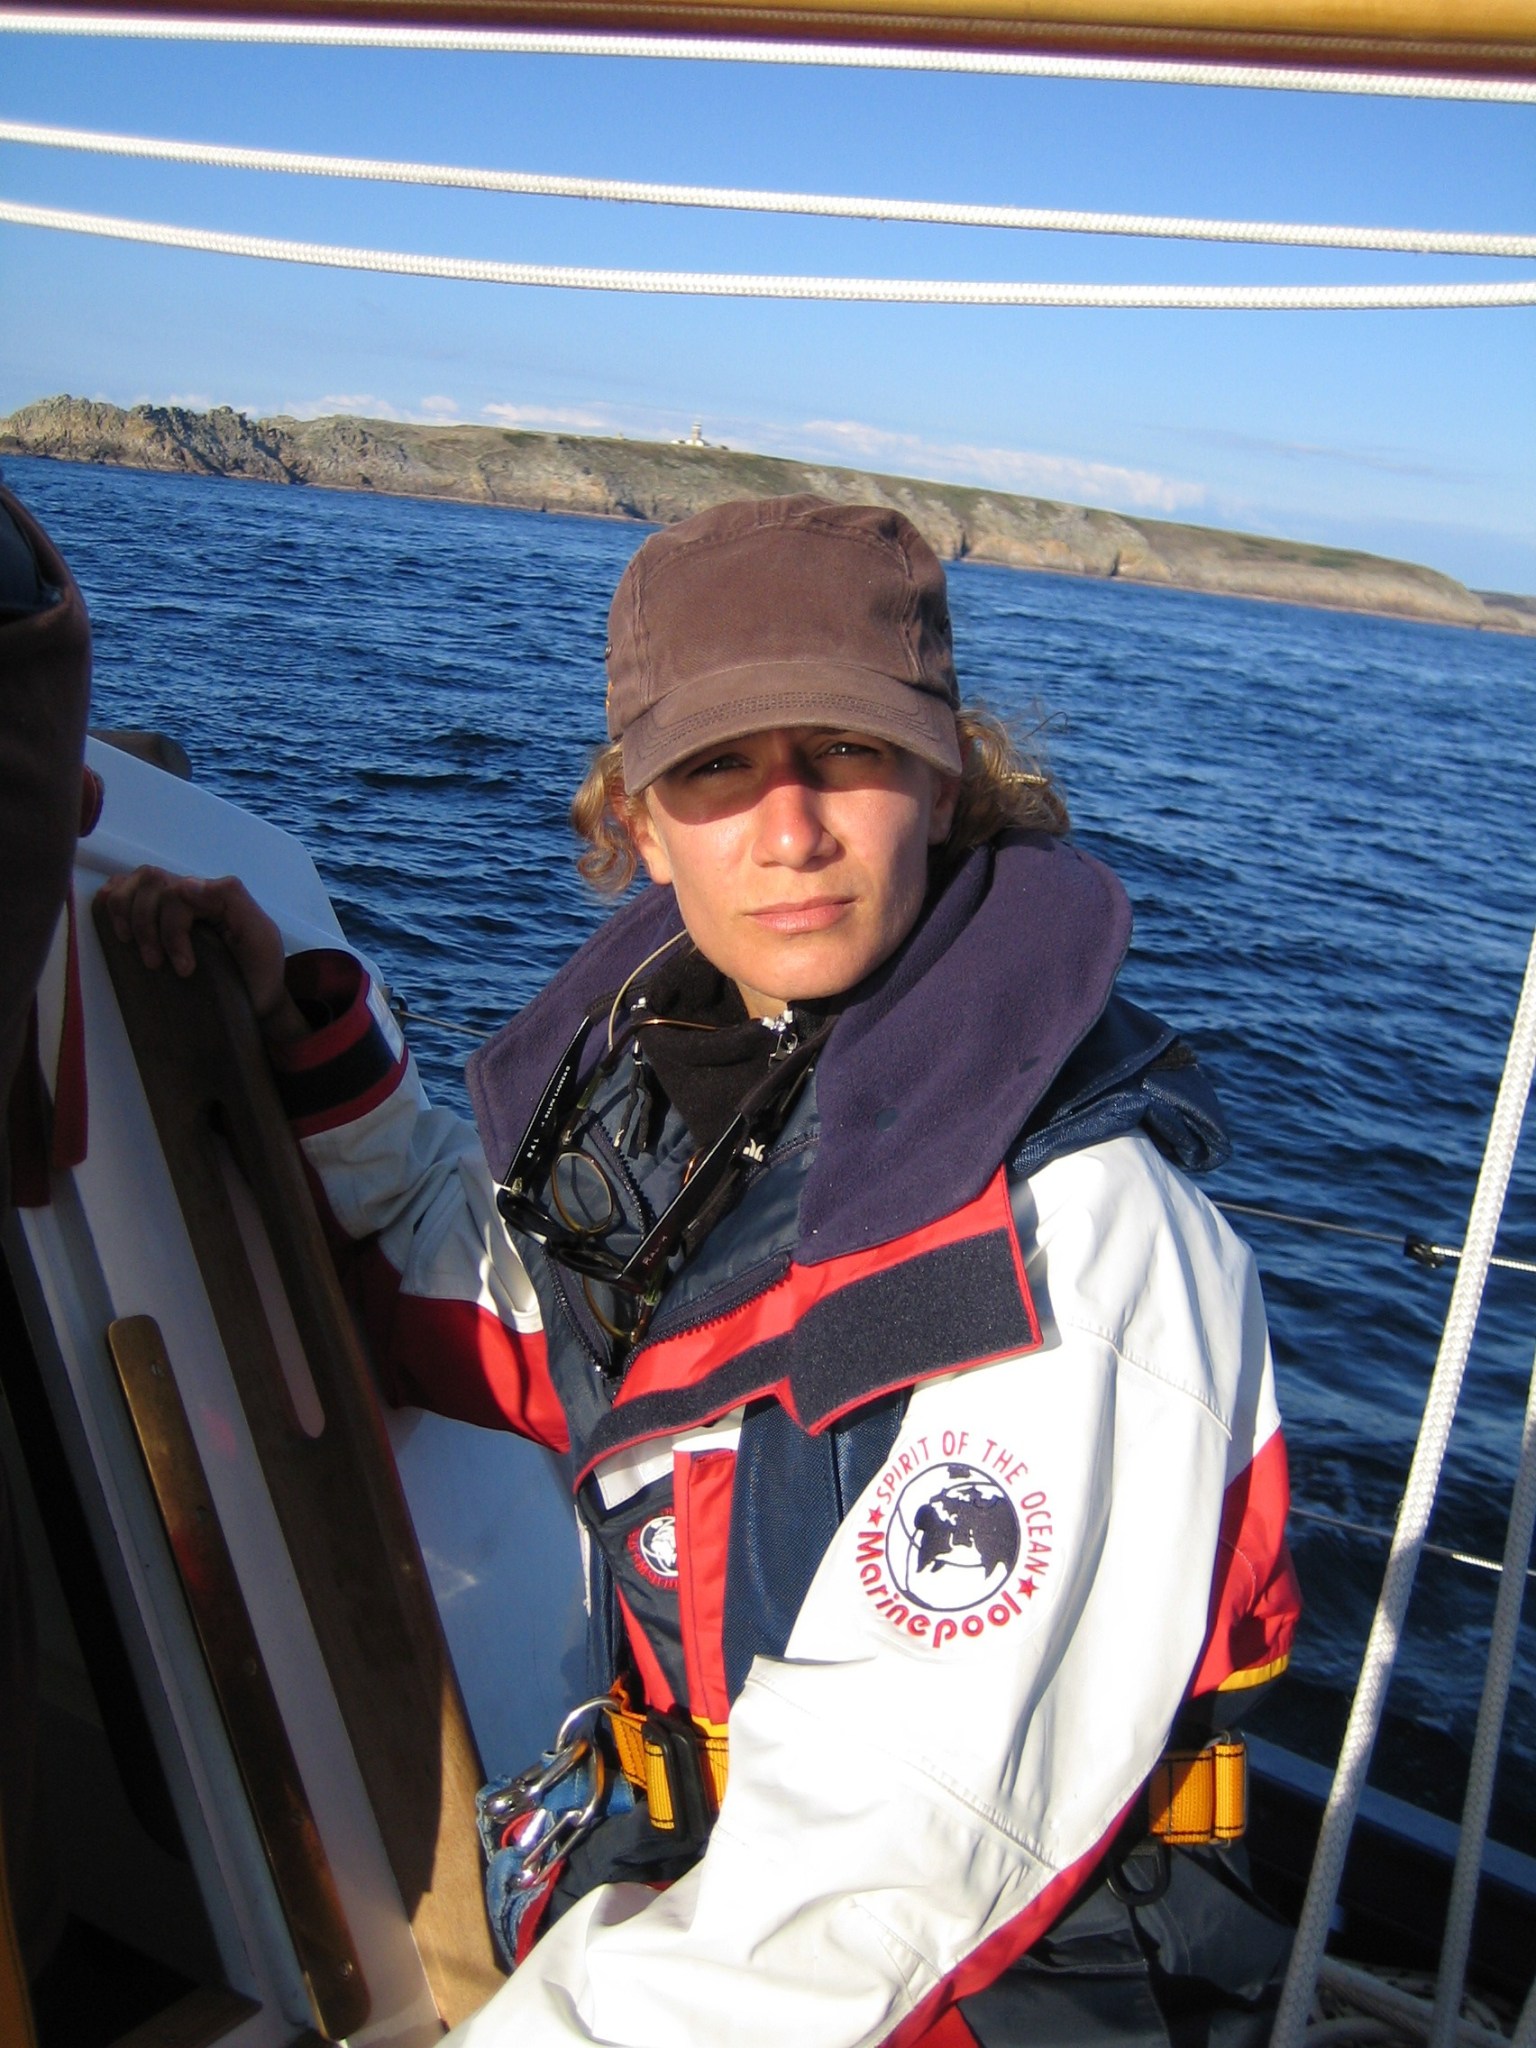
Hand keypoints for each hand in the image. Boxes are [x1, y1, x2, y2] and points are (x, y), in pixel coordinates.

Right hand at [96, 868, 309, 1044]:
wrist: (254, 1001)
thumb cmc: (256, 974)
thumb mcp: (259, 936)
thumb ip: (233, 900)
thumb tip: (186, 883)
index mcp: (216, 895)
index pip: (179, 891)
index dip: (173, 930)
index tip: (184, 970)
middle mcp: (191, 893)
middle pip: (153, 882)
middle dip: (146, 925)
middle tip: (155, 964)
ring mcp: (170, 903)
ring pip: (135, 883)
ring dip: (126, 914)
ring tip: (132, 947)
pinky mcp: (153, 918)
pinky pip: (123, 892)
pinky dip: (113, 901)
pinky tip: (117, 924)